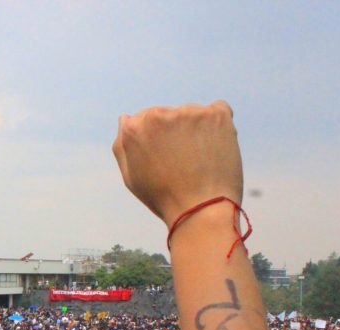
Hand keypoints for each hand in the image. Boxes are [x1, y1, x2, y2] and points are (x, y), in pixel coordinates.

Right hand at [112, 101, 242, 227]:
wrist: (201, 209)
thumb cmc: (163, 198)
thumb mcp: (131, 177)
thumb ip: (123, 146)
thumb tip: (125, 119)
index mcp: (135, 128)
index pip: (145, 120)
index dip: (156, 141)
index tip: (164, 160)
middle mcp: (159, 115)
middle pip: (169, 115)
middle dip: (175, 133)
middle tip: (183, 163)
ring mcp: (189, 112)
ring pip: (193, 115)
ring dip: (196, 130)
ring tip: (199, 160)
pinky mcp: (215, 115)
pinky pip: (217, 110)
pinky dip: (217, 125)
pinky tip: (214, 147)